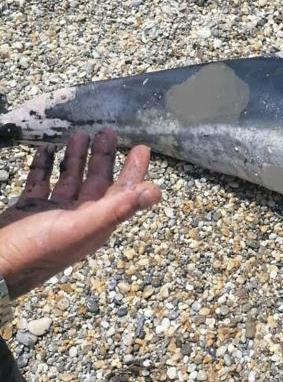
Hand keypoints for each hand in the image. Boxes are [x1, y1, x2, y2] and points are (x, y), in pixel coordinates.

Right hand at [0, 129, 160, 299]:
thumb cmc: (37, 250)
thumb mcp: (81, 227)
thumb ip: (116, 209)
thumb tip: (155, 192)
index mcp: (95, 223)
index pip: (122, 192)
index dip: (134, 171)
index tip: (142, 147)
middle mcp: (77, 218)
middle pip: (96, 183)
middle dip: (103, 157)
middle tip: (108, 131)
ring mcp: (51, 215)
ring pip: (68, 180)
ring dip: (75, 158)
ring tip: (79, 134)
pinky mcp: (27, 210)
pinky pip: (39, 183)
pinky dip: (43, 166)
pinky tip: (45, 149)